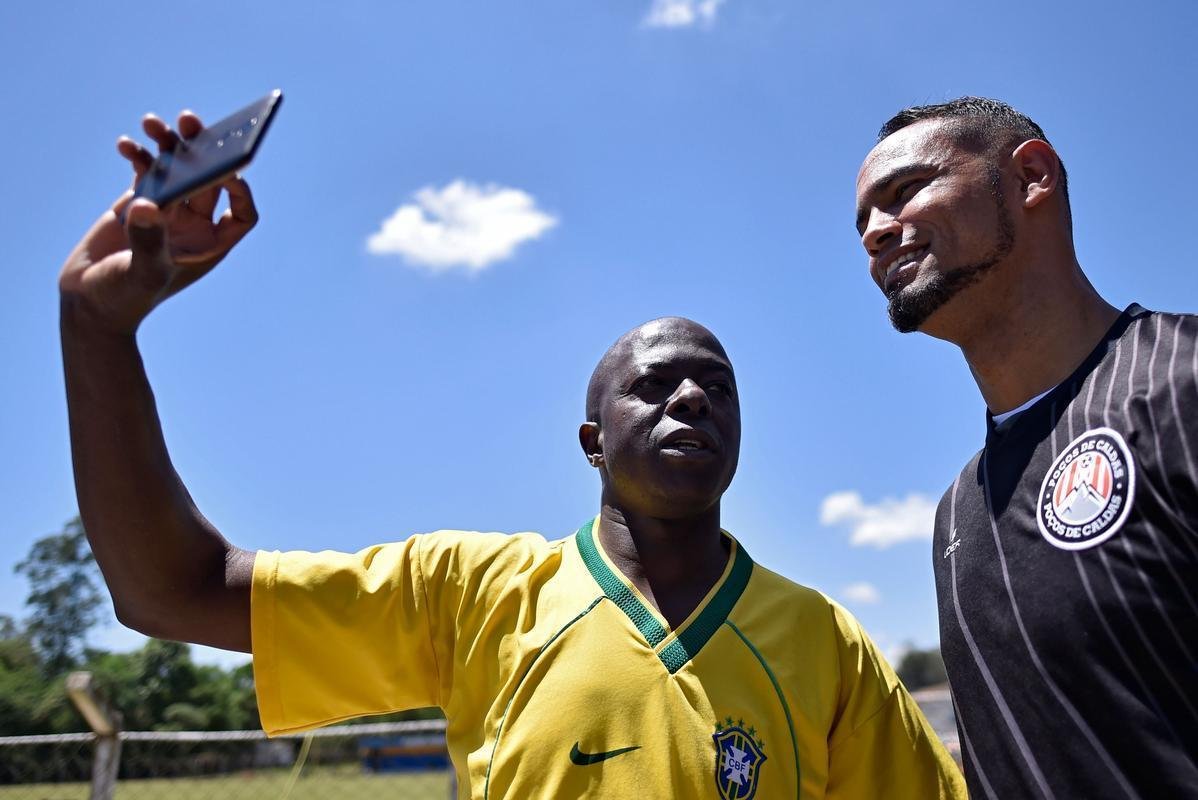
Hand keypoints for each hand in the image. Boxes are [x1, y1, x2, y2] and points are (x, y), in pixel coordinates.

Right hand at [59, 110, 258, 334]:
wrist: (88, 300)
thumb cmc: (124, 297)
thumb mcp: (141, 273)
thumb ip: (148, 242)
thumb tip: (148, 206)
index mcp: (209, 245)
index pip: (240, 214)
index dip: (240, 191)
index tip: (227, 169)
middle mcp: (194, 225)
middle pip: (210, 179)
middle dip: (201, 149)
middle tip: (190, 121)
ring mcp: (167, 211)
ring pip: (178, 168)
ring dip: (168, 144)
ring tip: (152, 123)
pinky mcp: (138, 201)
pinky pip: (146, 170)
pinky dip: (138, 155)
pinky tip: (126, 144)